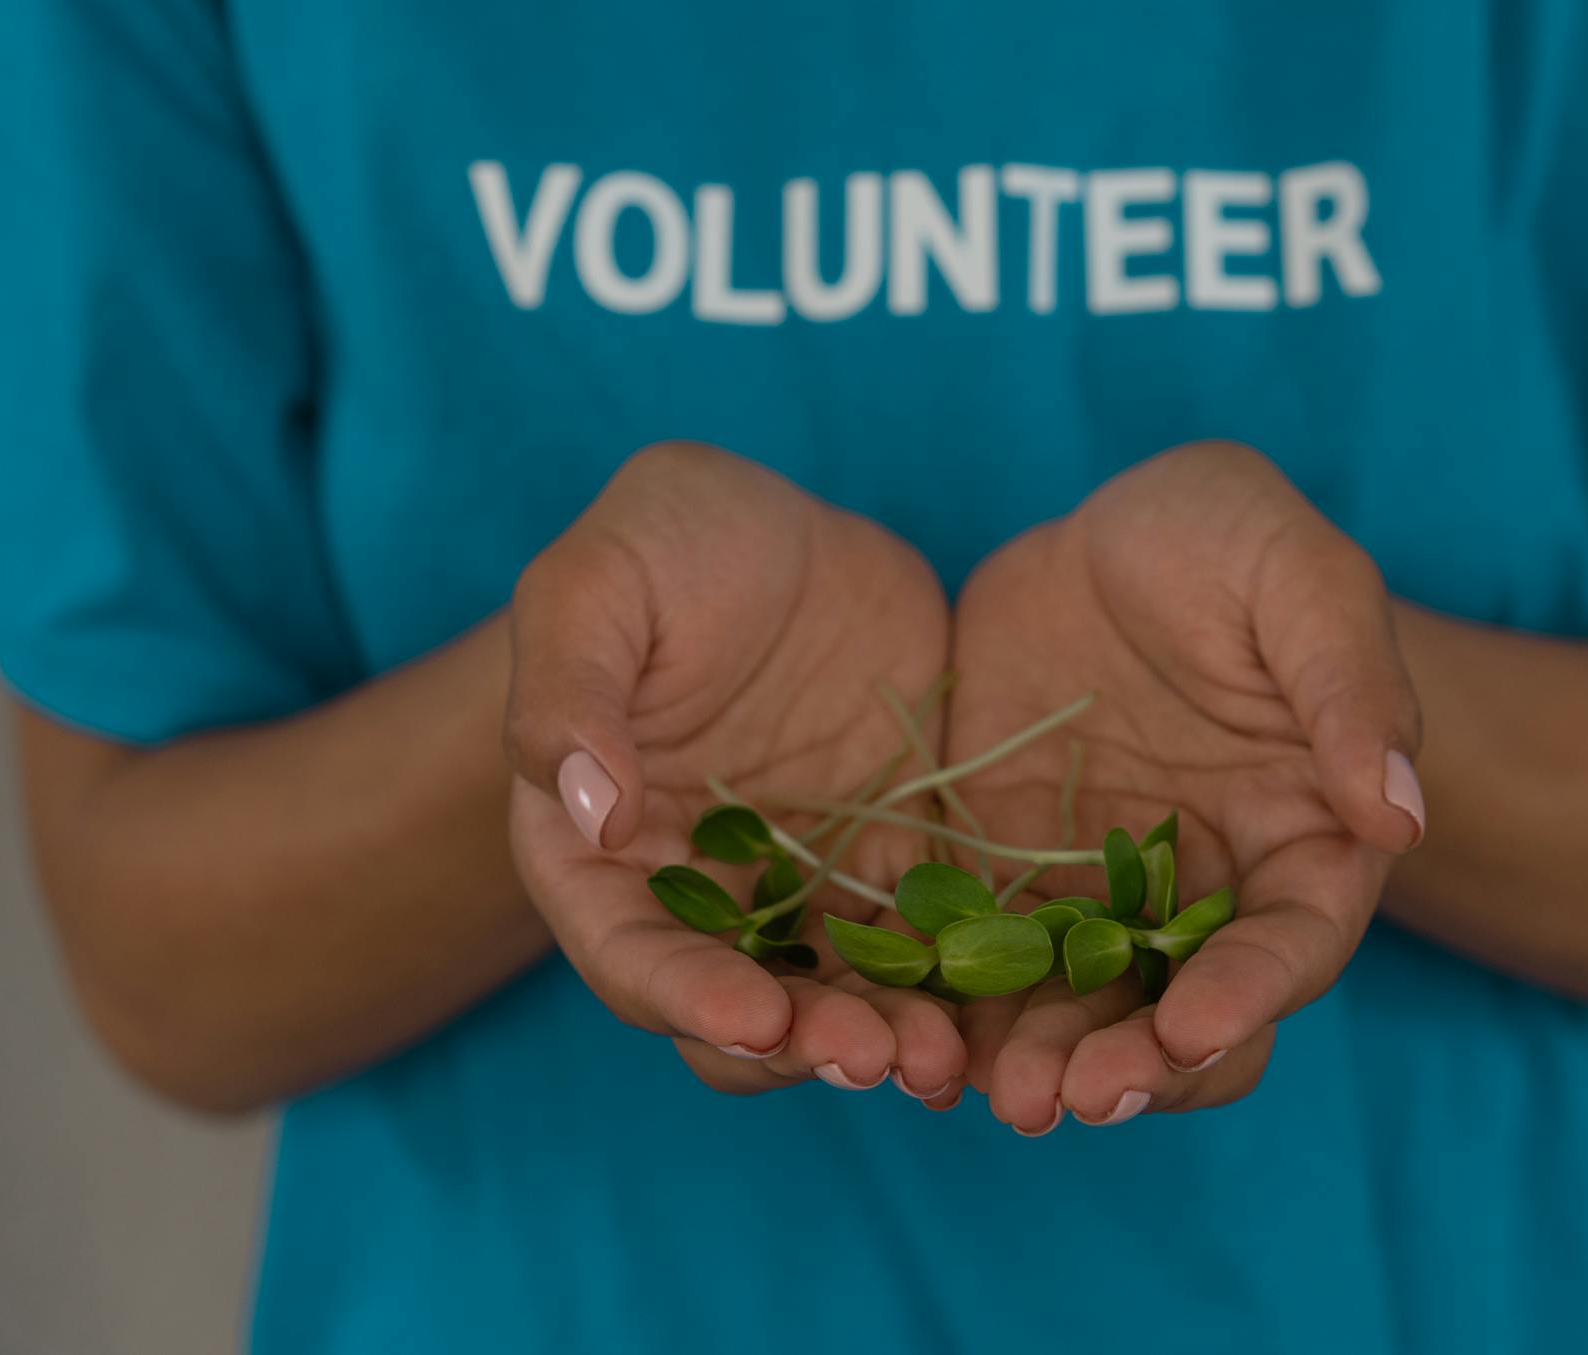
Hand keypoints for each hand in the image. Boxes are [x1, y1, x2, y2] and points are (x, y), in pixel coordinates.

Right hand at [506, 444, 966, 1100]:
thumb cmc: (665, 542)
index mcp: (595, 851)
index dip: (686, 998)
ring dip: (886, 1040)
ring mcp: (798, 890)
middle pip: (737, 1008)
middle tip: (878, 1058)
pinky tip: (1016, 1002)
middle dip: (803, 1046)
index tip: (755, 1018)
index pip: (629, 956)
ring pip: (837, 1000)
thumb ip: (571, 689)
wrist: (786, 528)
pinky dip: (960, 988)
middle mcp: (696, 896)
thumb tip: (588, 809)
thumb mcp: (600, 581)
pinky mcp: (890, 868)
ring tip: (946, 1060)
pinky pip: (926, 948)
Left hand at [940, 442, 1422, 1133]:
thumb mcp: (1297, 571)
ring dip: (1038, 1064)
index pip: (1293, 944)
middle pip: (1182, 1016)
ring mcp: (1098, 899)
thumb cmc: (1231, 541)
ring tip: (984, 1092)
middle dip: (1131, 1068)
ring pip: (1078, 1014)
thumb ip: (1348, 683)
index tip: (1192, 1032)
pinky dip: (949, 1011)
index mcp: (1305, 840)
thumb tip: (1399, 814)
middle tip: (1062, 1098)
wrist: (1108, 536)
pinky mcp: (1003, 883)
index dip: (1248, 995)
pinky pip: (976, 966)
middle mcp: (1205, 897)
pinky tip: (905, 1035)